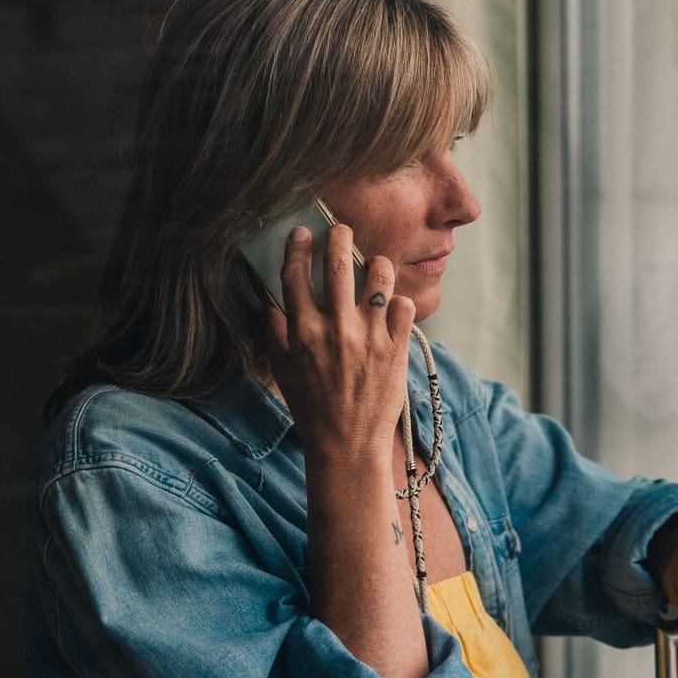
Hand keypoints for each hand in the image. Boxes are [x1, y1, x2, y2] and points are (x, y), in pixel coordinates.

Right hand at [264, 224, 415, 460]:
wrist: (347, 446)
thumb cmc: (312, 410)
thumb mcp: (283, 373)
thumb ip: (276, 336)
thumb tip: (273, 305)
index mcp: (303, 333)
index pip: (296, 275)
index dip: (298, 247)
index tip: (302, 232)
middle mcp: (336, 329)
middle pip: (339, 264)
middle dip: (339, 237)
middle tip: (341, 230)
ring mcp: (370, 337)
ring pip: (379, 277)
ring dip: (377, 265)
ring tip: (375, 268)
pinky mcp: (397, 349)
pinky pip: (405, 306)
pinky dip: (399, 302)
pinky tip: (392, 309)